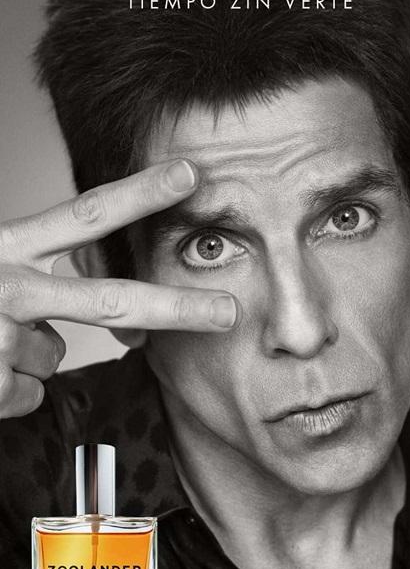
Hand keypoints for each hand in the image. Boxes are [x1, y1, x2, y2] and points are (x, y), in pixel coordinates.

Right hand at [0, 159, 239, 418]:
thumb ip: (31, 273)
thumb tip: (66, 320)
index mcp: (6, 245)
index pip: (84, 213)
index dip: (140, 193)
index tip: (190, 175)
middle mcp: (6, 285)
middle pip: (108, 298)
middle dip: (176, 307)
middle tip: (228, 313)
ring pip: (53, 357)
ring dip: (25, 355)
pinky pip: (27, 394)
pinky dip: (6, 390)